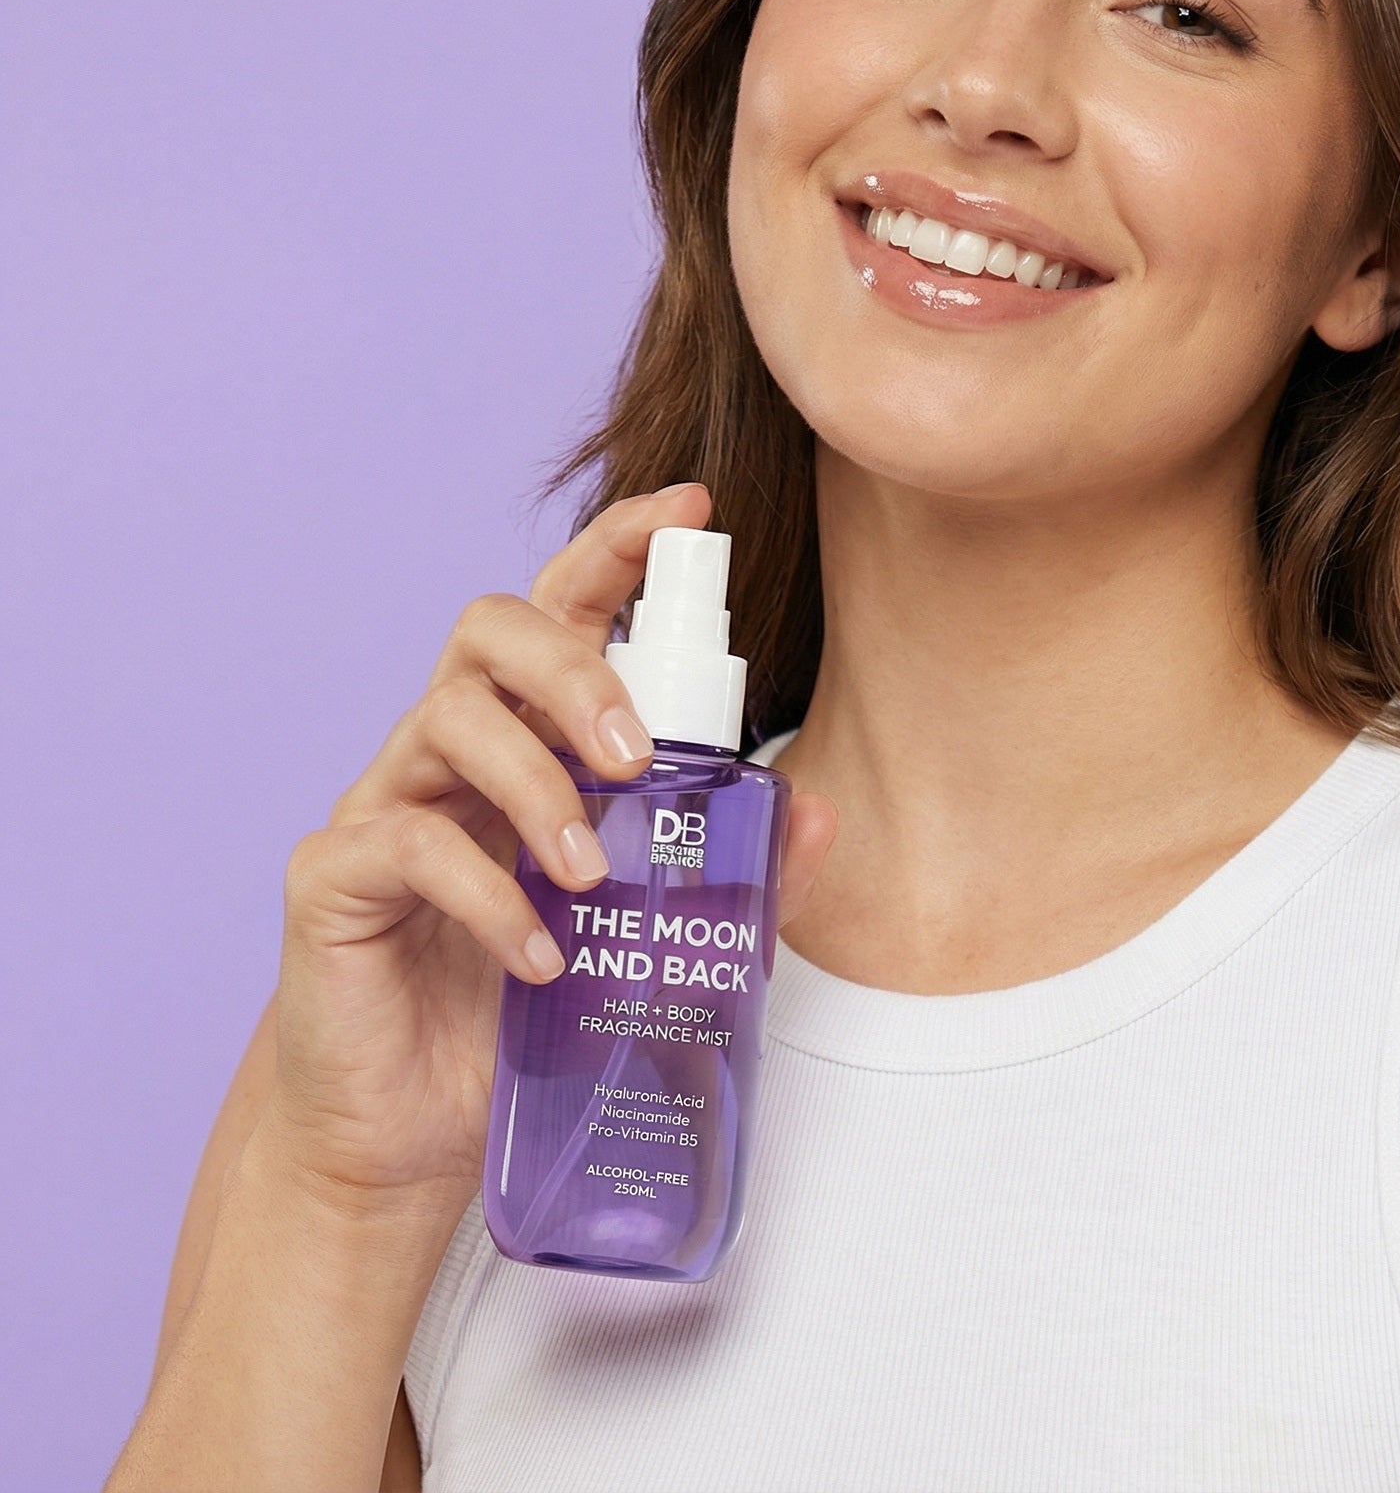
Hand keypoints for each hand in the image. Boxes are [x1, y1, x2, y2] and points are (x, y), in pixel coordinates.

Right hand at [259, 483, 836, 1206]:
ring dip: (536, 788)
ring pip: (445, 719)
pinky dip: (486, 895)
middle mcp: (452, 749)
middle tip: (634, 756)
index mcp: (530, 737)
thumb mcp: (650, 938)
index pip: (567, 606)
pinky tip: (539, 956)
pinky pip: (402, 843)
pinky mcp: (334, 879)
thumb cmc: (525, 1015)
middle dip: (574, 668)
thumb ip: (735, 873)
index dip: (620, 543)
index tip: (692, 508)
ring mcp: (384, 804)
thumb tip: (816, 811)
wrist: (411, 1139)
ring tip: (590, 879)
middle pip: (491, 630)